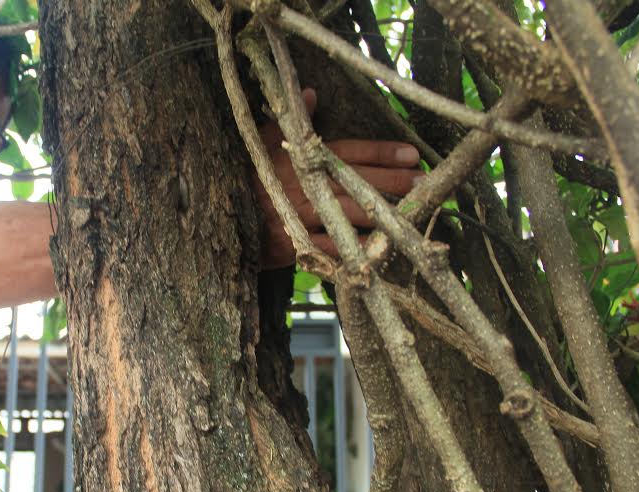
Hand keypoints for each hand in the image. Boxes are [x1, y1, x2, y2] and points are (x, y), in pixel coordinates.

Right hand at [256, 89, 422, 268]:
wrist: (214, 216)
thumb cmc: (243, 175)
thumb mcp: (261, 142)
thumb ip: (291, 120)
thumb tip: (310, 94)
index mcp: (297, 159)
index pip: (346, 152)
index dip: (380, 153)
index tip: (411, 154)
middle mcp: (300, 187)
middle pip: (353, 184)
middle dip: (391, 183)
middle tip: (423, 182)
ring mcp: (296, 217)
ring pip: (345, 215)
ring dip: (380, 216)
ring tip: (411, 214)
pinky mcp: (291, 245)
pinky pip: (328, 249)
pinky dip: (352, 248)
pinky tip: (377, 247)